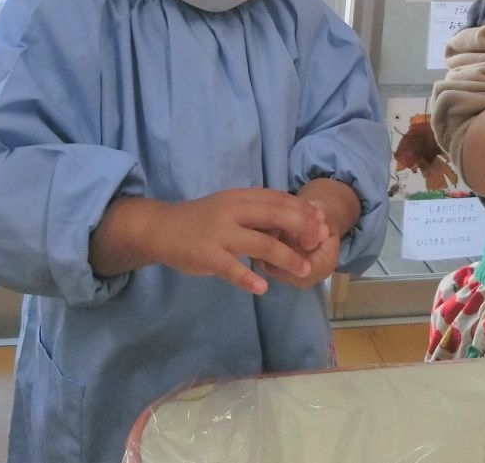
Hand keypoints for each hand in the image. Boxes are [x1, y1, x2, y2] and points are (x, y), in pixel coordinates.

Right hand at [156, 189, 328, 294]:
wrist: (162, 228)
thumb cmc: (202, 219)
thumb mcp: (231, 206)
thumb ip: (257, 211)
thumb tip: (294, 219)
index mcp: (241, 197)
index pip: (279, 199)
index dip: (303, 210)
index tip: (322, 221)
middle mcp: (234, 211)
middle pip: (276, 216)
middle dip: (303, 228)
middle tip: (320, 242)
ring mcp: (220, 233)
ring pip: (261, 244)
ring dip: (287, 257)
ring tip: (304, 270)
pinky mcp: (207, 255)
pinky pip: (231, 268)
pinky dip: (248, 278)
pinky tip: (263, 287)